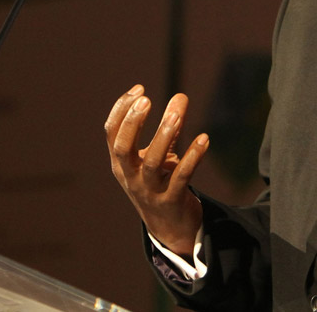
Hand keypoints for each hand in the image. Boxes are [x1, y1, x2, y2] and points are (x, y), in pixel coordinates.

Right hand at [105, 85, 208, 256]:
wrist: (171, 228)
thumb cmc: (161, 183)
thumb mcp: (160, 155)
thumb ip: (170, 127)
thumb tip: (181, 96)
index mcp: (121, 163)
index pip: (112, 133)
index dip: (121, 110)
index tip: (139, 88)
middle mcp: (130, 177)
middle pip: (123, 148)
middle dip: (132, 123)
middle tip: (146, 99)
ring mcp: (149, 191)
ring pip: (153, 163)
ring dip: (164, 136)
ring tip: (176, 115)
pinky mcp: (172, 201)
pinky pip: (182, 177)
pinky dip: (192, 157)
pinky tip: (204, 139)